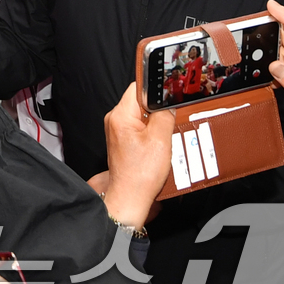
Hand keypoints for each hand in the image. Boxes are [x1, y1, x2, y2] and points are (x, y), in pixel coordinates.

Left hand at [102, 84, 174, 228]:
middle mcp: (114, 120)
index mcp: (120, 115)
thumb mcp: (161, 140)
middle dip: (158, 110)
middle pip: (141, 102)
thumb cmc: (141, 174)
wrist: (131, 195)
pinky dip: (151, 133)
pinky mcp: (122, 139)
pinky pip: (140, 127)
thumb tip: (168, 103)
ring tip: (162, 138)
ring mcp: (117, 130)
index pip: (137, 87)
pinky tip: (157, 145)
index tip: (169, 96)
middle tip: (168, 124)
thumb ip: (165, 116)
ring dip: (156, 123)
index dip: (155, 90)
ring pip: (142, 115)